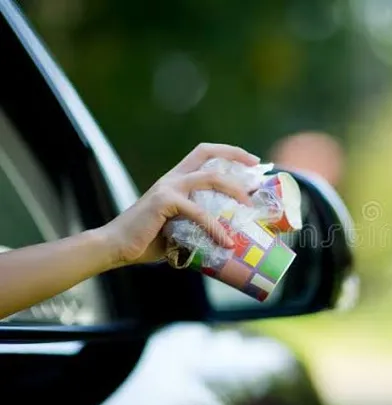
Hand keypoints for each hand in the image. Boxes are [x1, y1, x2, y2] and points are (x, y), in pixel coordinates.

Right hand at [98, 143, 259, 266]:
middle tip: (257, 177)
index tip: (252, 161)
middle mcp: (172, 178)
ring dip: (234, 191)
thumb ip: (197, 225)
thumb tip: (225, 238)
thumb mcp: (177, 228)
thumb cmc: (145, 240)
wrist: (115, 247)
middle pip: (208, 155)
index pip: (203, 153)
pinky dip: (216, 227)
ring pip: (209, 178)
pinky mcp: (164, 203)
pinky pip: (199, 212)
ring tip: (249, 209)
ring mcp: (168, 188)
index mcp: (175, 180)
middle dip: (236, 159)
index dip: (228, 152)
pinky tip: (226, 242)